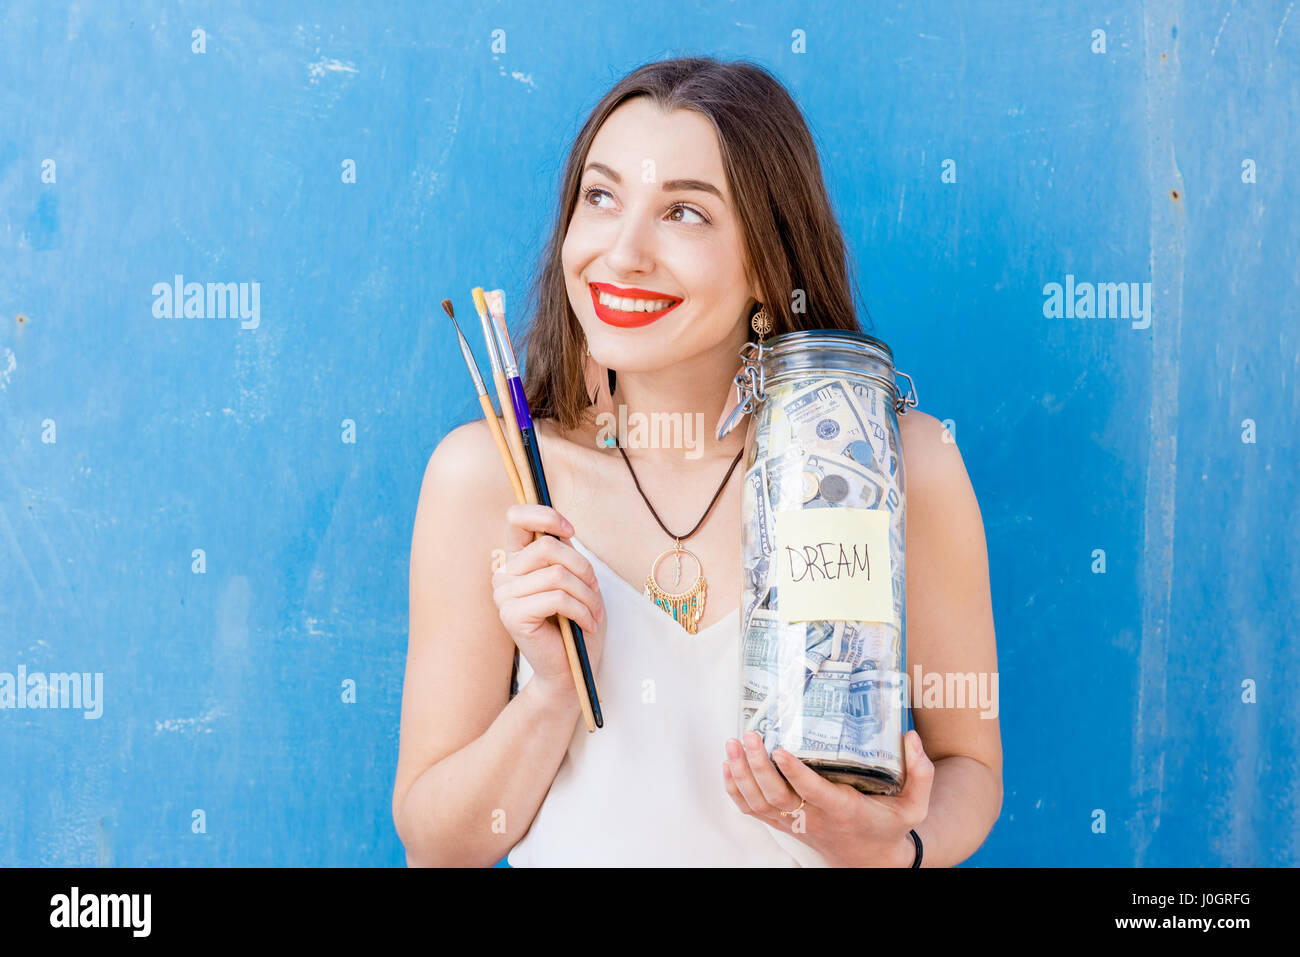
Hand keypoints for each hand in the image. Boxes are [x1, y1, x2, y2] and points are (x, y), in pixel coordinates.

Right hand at [491, 504, 606, 703]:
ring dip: (586, 595)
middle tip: (595, 591)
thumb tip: (562, 528)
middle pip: (548, 547)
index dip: (545, 515)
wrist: (570, 670)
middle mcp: (505, 575)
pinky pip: (556, 598)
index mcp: (518, 560)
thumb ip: (563, 552)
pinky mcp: (512, 616)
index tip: (570, 532)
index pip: (517, 518)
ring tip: (594, 613)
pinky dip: (582, 611)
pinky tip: (587, 624)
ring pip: (557, 574)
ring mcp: (504, 596)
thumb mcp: (575, 578)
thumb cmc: (575, 622)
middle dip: (583, 568)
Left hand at [722, 728, 934, 866]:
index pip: (814, 792)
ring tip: (732, 744)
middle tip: (749, 736)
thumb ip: (921, 773)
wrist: (870, 861)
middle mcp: (813, 818)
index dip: (795, 773)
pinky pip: (752, 811)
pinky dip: (735, 790)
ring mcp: (795, 823)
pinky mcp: (784, 824)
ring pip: (760, 803)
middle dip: (758, 767)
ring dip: (742, 774)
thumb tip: (911, 737)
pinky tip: (728, 766)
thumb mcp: (915, 806)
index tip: (781, 750)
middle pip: (778, 796)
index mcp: (843, 810)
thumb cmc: (889, 826)